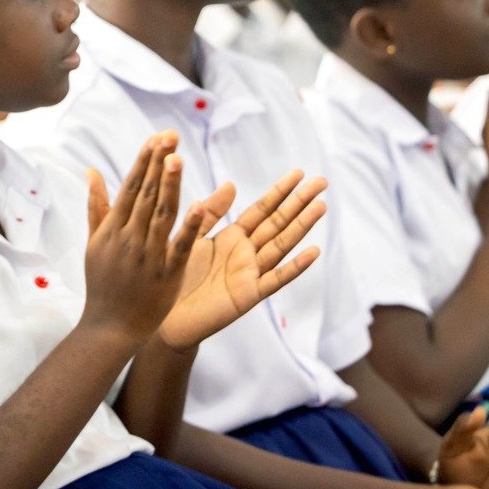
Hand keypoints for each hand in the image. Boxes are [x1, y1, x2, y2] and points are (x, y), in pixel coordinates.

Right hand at [80, 134, 213, 342]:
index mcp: (112, 228)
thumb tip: (92, 171)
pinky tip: (197, 205)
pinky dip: (188, 226)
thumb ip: (96, 206)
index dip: (144, 161)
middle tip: (170, 135)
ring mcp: (147, 255)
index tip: (156, 138)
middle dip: (158, 163)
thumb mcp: (94, 243)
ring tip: (177, 158)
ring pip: (160, 214)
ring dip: (169, 185)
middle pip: (146, 194)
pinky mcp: (166, 274)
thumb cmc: (102, 284)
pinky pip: (179, 246)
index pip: (131, 186)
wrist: (108, 326)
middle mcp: (128, 237)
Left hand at [158, 171, 326, 349]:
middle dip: (299, 203)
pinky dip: (295, 267)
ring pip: (281, 246)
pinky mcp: (248, 295)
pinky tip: (312, 252)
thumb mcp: (191, 237)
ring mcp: (250, 273)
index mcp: (232, 237)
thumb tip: (231, 183)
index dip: (280, 192)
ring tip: (321, 206)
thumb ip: (210, 213)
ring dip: (302, 227)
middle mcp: (246, 253)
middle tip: (323, 182)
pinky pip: (275, 279)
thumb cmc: (177, 276)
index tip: (300, 173)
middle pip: (278, 223)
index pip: (262, 210)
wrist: (166, 316)